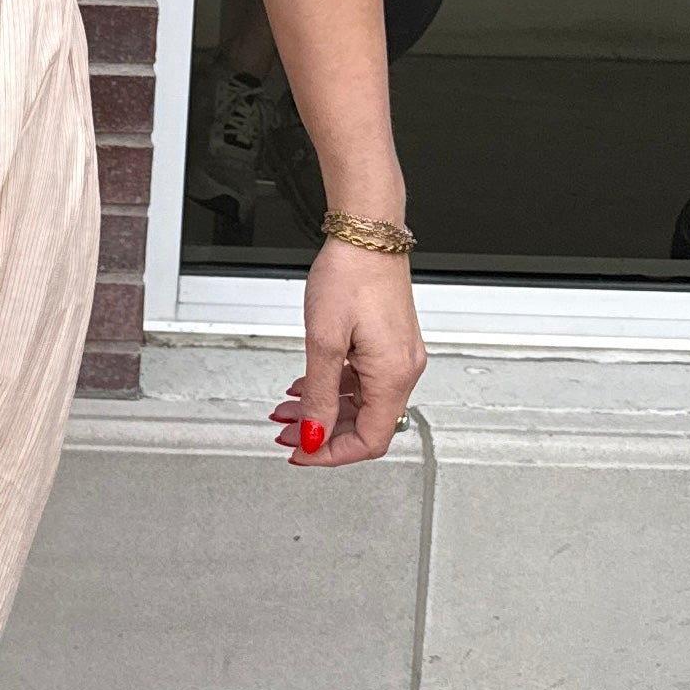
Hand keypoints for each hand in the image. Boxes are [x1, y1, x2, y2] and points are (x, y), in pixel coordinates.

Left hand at [272, 241, 425, 464]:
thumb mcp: (323, 342)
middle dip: (322, 434)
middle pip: (365, 425)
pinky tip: (306, 386)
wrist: (366, 235)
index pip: (370, 440)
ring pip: (360, 404)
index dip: (332, 453)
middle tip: (287, 434)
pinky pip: (361, 382)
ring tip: (288, 411)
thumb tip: (313, 435)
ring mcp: (397, 357)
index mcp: (393, 375)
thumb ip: (318, 395)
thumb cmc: (350, 276)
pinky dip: (332, 389)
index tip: (302, 453)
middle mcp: (403, 370)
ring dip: (323, 411)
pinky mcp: (388, 345)